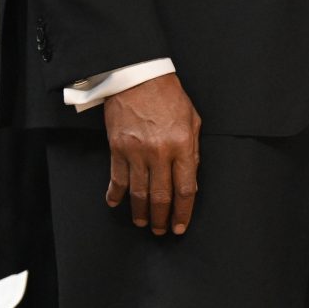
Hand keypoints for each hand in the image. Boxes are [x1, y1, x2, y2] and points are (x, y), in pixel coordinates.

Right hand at [104, 75, 200, 235]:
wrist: (138, 76)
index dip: (183, 211)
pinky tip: (116, 203)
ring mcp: (136, 151)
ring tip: (143, 222)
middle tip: (161, 231)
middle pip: (161, 196)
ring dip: (141, 212)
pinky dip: (115, 194)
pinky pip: (117, 178)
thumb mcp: (192, 119)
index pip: (185, 188)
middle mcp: (160, 152)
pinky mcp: (117, 148)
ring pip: (138, 192)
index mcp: (182, 145)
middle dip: (162, 218)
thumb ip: (193, 150)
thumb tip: (191, 178)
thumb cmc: (169, 96)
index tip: (180, 226)